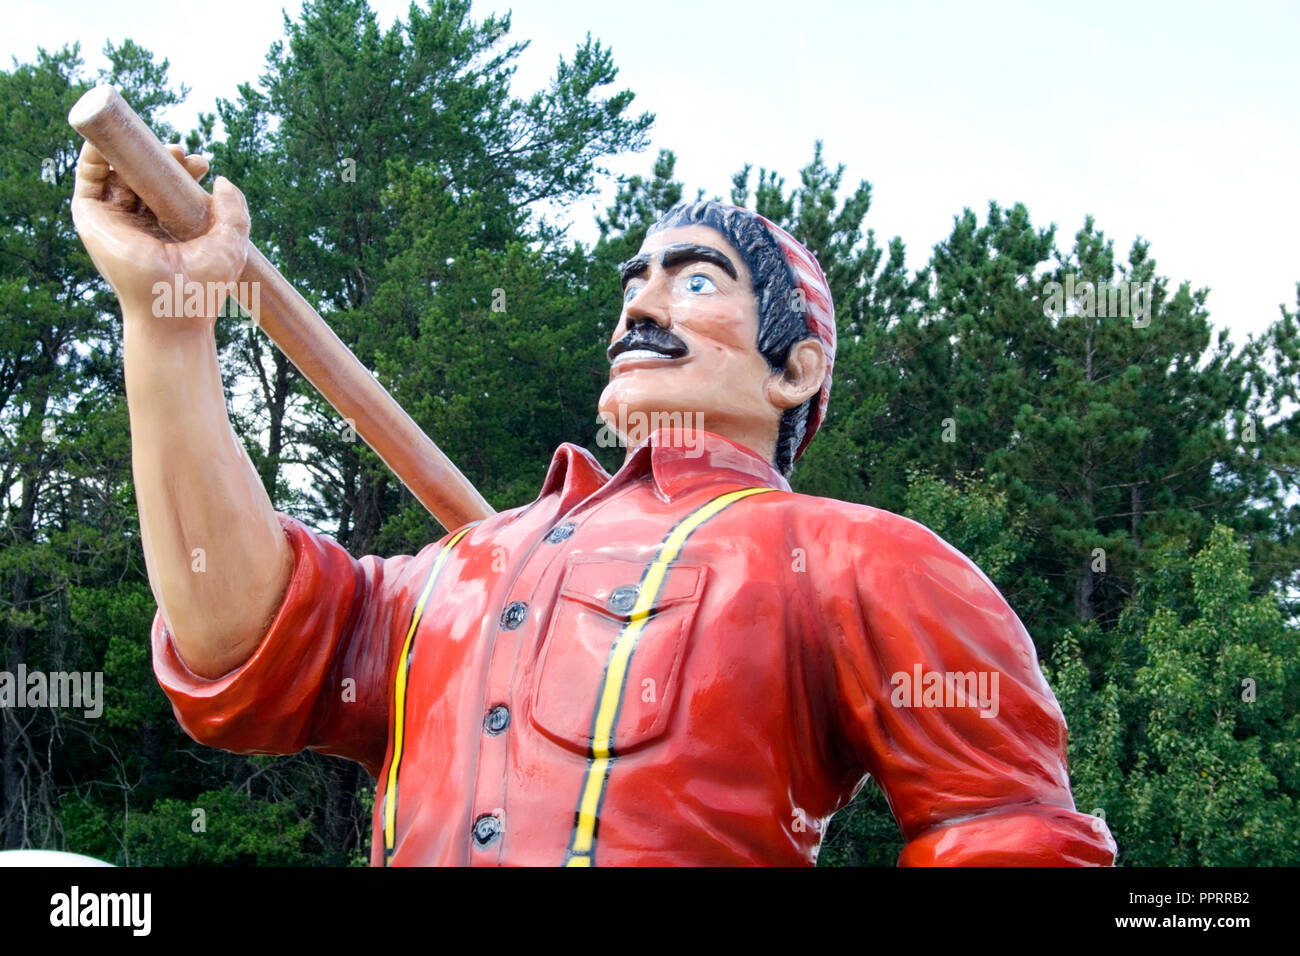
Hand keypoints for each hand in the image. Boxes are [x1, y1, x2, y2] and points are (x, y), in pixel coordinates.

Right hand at [71, 141, 250, 324]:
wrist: (173, 312)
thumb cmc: (203, 288)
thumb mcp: (231, 244)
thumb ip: (233, 211)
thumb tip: (221, 180)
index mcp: (168, 228)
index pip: (170, 188)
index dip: (183, 170)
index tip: (201, 164)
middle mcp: (140, 222)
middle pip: (145, 176)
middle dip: (163, 159)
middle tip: (183, 155)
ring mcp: (116, 219)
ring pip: (118, 173)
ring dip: (134, 152)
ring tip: (161, 148)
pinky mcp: (93, 218)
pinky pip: (89, 178)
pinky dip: (96, 154)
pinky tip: (111, 138)